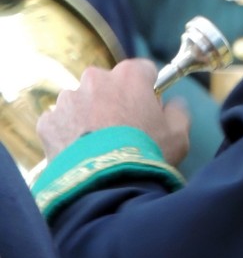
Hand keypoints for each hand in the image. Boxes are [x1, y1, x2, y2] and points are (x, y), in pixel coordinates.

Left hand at [37, 58, 190, 166]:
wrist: (105, 186)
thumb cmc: (146, 155)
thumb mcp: (179, 133)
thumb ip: (178, 110)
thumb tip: (173, 104)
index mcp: (130, 74)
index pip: (143, 71)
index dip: (148, 91)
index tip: (149, 110)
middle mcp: (96, 78)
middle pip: (109, 84)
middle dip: (115, 102)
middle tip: (123, 132)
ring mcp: (69, 99)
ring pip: (82, 102)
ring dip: (89, 117)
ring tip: (99, 147)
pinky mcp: (48, 122)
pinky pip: (60, 123)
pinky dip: (67, 135)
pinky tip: (79, 154)